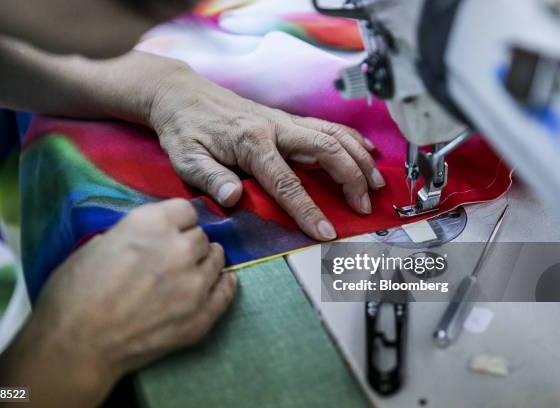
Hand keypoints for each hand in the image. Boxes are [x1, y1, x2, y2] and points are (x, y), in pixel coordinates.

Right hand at [0, 199, 235, 405]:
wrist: (76, 346)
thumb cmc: (74, 293)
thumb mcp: (96, 244)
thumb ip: (131, 234)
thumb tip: (148, 238)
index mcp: (151, 224)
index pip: (186, 209)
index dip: (176, 221)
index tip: (169, 231)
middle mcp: (180, 249)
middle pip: (200, 236)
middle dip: (188, 243)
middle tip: (173, 257)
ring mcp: (195, 284)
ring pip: (217, 260)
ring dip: (205, 262)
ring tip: (192, 271)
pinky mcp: (202, 316)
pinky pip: (227, 290)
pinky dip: (223, 284)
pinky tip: (217, 284)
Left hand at [148, 62, 385, 240]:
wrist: (183, 96)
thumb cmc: (184, 130)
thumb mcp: (187, 158)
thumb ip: (210, 179)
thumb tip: (233, 198)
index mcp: (251, 143)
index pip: (286, 183)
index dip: (308, 210)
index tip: (326, 232)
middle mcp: (274, 128)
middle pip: (325, 150)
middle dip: (351, 179)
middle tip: (363, 206)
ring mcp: (284, 121)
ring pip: (333, 135)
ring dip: (359, 158)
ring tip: (377, 183)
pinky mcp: (287, 119)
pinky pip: (327, 126)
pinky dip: (351, 138)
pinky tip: (367, 151)